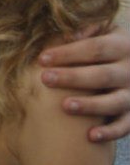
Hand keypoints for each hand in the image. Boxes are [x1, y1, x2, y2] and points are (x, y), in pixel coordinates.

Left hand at [39, 26, 129, 140]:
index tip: (42, 58)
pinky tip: (90, 136)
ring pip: (114, 102)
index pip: (95, 48)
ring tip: (65, 106)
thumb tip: (69, 34)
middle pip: (102, 75)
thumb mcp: (107, 30)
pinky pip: (126, 125)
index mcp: (123, 46)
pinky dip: (110, 132)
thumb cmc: (110, 46)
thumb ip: (89, 28)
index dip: (69, 53)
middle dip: (73, 77)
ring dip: (90, 105)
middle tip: (45, 79)